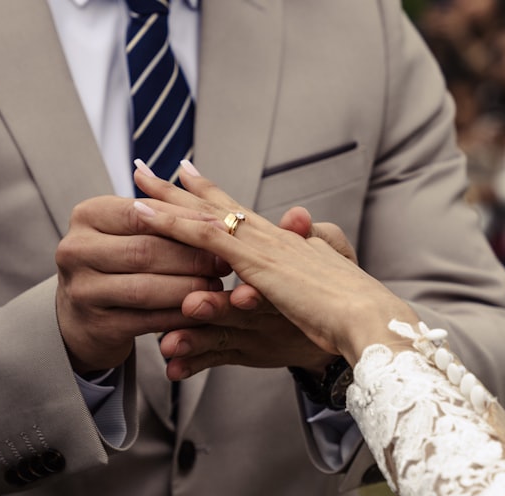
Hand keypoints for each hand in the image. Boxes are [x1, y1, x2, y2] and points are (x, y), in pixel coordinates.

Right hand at [55, 195, 230, 372]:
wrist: (83, 314)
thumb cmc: (116, 263)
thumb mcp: (128, 232)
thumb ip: (162, 218)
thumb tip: (217, 215)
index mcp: (87, 215)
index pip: (142, 212)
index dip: (185, 219)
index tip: (222, 226)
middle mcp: (75, 250)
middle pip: (144, 250)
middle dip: (191, 257)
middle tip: (224, 262)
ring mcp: (82, 290)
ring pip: (146, 288)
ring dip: (188, 288)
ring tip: (216, 286)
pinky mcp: (96, 325)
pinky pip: (147, 320)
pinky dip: (178, 316)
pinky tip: (201, 312)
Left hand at [131, 165, 418, 366]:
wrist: (368, 318)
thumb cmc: (352, 309)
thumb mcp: (322, 284)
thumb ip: (306, 262)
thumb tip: (300, 241)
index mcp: (282, 242)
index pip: (238, 211)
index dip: (209, 192)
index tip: (183, 172)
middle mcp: (268, 237)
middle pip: (214, 206)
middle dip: (177, 188)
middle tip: (143, 167)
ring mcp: (260, 247)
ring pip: (203, 216)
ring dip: (167, 200)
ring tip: (136, 182)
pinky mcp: (255, 263)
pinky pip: (204, 238)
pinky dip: (172, 224)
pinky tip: (144, 217)